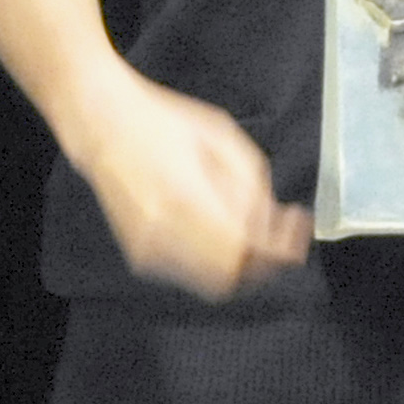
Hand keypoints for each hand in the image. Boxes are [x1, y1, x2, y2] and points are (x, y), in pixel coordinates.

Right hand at [68, 66, 311, 300]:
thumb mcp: (222, 138)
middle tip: (282, 232)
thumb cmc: (167, 124)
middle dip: (263, 259)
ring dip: (241, 261)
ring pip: (210, 279)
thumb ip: (250, 184)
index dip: (277, 248)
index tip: (298, 230)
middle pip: (229, 275)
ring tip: (257, 228)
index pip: (242, 249)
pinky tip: (223, 229)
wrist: (105, 126)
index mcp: (186, 198)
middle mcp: (163, 232)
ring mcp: (147, 248)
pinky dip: (215, 258)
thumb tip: (269, 222)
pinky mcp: (139, 254)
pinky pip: (190, 271)